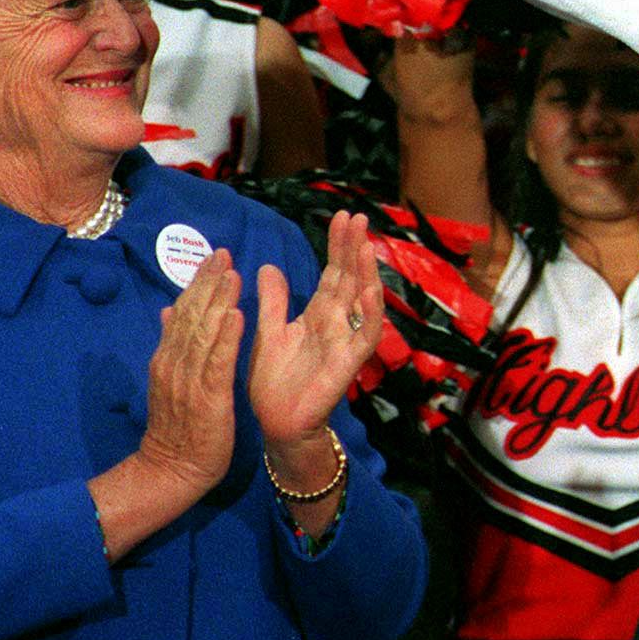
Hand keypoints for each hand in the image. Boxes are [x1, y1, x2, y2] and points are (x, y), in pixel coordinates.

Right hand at [135, 250, 242, 500]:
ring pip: (204, 333)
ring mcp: (189, 379)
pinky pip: (217, 363)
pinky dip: (226, 338)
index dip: (199, 283)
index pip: (184, 311)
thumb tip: (170, 308)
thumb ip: (172, 343)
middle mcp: (175, 362)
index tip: (214, 256)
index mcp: (168, 357)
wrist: (170, 470)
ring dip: (218, 301)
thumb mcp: (170, 379)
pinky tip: (237, 316)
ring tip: (233, 273)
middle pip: (192, 315)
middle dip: (209, 282)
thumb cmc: (178, 426)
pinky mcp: (207, 397)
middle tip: (224, 252)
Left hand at [248, 211, 383, 448]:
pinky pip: (364, 336)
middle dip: (354, 248)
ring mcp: (345, 340)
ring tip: (366, 246)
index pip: (333, 272)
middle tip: (359, 217)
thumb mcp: (270, 332)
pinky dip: (369, 315)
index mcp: (318, 314)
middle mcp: (336, 322)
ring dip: (366, 274)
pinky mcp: (347, 363)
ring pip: (362, 301)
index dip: (338, 246)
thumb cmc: (275, 381)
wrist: (276, 423)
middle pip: (350, 279)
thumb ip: (273, 301)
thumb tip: (268, 266)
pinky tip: (369, 292)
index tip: (342, 216)